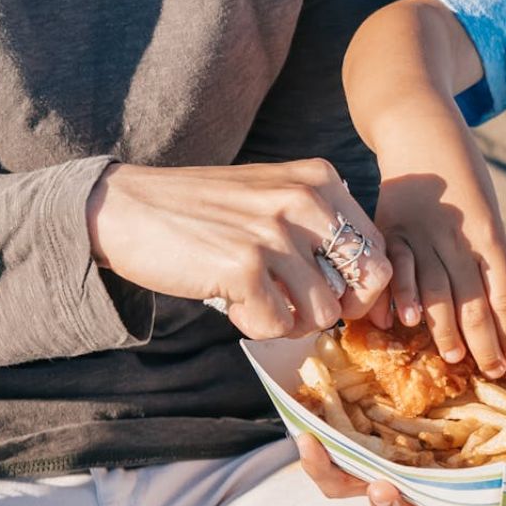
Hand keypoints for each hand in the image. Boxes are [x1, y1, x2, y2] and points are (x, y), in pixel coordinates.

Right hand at [86, 159, 390, 339]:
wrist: (126, 207)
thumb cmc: (206, 211)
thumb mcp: (275, 196)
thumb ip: (321, 226)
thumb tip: (366, 288)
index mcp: (320, 179)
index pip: (379, 250)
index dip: (364, 289)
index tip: (336, 301)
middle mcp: (305, 200)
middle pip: (366, 283)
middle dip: (337, 309)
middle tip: (299, 309)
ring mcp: (275, 233)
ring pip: (323, 313)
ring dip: (291, 321)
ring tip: (258, 301)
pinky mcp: (244, 267)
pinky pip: (277, 326)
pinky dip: (255, 326)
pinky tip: (232, 303)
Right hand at [370, 167, 505, 377]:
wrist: (418, 127)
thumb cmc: (460, 173)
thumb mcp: (484, 210)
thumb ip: (485, 254)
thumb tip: (490, 304)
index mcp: (488, 232)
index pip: (503, 290)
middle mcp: (457, 236)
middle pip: (473, 299)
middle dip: (484, 340)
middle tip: (491, 371)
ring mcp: (422, 233)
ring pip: (436, 291)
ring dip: (445, 329)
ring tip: (456, 358)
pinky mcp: (391, 229)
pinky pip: (395, 269)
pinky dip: (399, 297)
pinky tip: (405, 323)